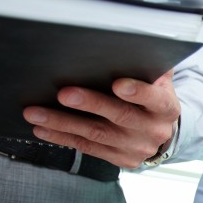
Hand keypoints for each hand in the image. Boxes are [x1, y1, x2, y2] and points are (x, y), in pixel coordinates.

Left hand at [23, 71, 180, 168]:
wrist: (161, 131)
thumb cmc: (153, 98)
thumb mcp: (158, 81)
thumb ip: (148, 65)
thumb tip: (127, 43)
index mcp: (166, 107)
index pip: (155, 99)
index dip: (138, 92)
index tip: (118, 84)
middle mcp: (153, 130)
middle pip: (120, 116)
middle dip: (90, 104)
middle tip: (63, 94)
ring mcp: (136, 147)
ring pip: (96, 134)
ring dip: (63, 123)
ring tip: (36, 113)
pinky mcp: (120, 159)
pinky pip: (88, 148)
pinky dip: (63, 137)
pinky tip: (43, 128)